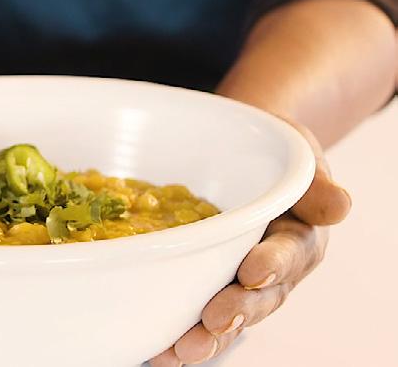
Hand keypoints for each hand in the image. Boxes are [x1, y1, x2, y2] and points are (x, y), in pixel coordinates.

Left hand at [150, 120, 351, 365]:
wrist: (246, 151)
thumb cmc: (274, 155)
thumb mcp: (299, 158)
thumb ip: (316, 184)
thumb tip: (340, 207)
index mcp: (297, 240)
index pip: (289, 254)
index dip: (272, 265)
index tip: (253, 272)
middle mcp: (271, 270)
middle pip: (259, 297)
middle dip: (236, 311)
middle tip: (212, 322)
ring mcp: (239, 282)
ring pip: (229, 316)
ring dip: (207, 336)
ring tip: (181, 351)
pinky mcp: (207, 285)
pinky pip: (196, 314)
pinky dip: (178, 334)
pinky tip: (158, 351)